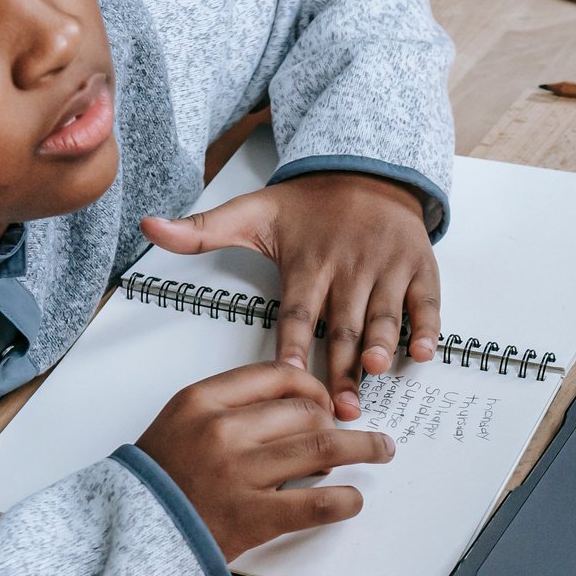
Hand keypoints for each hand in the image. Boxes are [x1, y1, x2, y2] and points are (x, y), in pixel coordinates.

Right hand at [136, 361, 394, 559]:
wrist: (130, 533)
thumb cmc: (161, 479)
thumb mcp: (182, 422)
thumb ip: (231, 405)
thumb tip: (298, 403)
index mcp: (202, 401)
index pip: (276, 376)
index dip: (312, 386)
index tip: (324, 400)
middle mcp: (220, 431)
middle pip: (304, 411)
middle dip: (334, 422)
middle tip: (344, 436)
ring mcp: (238, 475)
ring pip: (321, 447)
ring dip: (361, 447)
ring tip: (380, 450)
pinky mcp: (252, 518)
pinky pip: (316, 503)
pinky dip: (344, 500)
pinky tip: (353, 499)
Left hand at [141, 170, 439, 419]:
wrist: (365, 170)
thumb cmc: (308, 206)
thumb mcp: (252, 212)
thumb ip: (202, 231)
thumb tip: (148, 227)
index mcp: (308, 262)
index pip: (296, 311)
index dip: (292, 346)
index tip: (286, 377)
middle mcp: (348, 266)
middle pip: (342, 325)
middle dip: (341, 366)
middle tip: (338, 405)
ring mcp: (386, 267)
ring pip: (383, 314)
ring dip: (382, 343)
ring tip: (376, 371)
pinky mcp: (418, 266)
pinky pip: (426, 300)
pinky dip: (427, 326)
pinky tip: (424, 352)